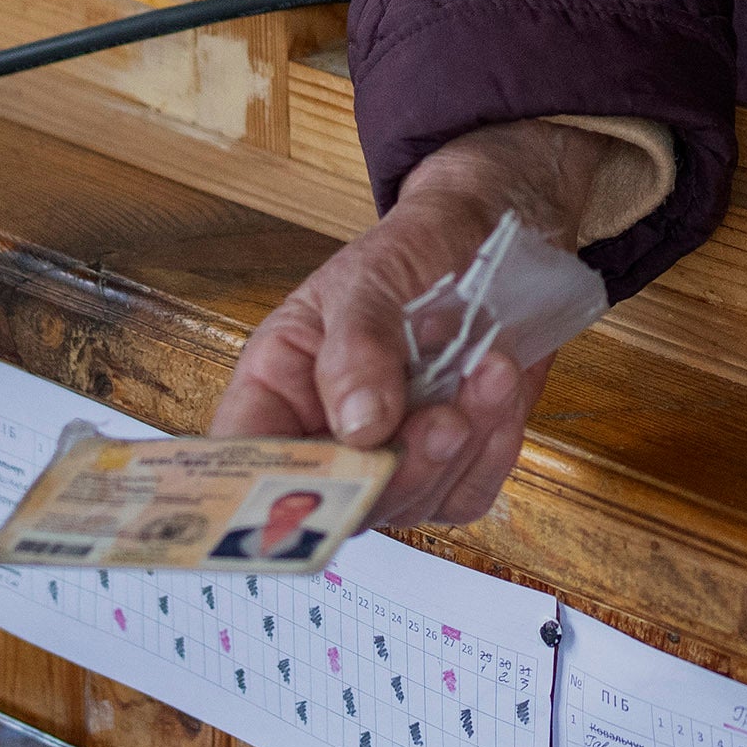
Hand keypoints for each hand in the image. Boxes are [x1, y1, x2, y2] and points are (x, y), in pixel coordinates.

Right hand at [205, 122, 639, 529]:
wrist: (486, 242)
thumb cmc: (410, 253)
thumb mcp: (370, 279)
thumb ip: (357, 350)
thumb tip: (360, 428)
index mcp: (276, 387)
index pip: (246, 462)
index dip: (269, 492)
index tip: (329, 481)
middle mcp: (324, 437)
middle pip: (337, 504)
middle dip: (399, 471)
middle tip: (447, 419)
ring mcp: (389, 461)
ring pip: (410, 504)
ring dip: (460, 448)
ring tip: (491, 370)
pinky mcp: (450, 469)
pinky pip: (467, 491)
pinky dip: (493, 447)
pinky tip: (500, 388)